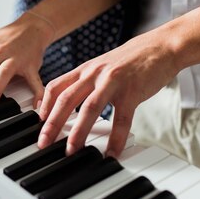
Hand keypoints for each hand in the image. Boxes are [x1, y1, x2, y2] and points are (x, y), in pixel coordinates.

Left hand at [37, 27, 179, 157]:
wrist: (161, 45)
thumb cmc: (132, 59)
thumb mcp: (102, 66)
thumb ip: (87, 81)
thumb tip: (72, 101)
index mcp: (85, 69)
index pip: (56, 87)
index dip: (44, 106)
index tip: (38, 124)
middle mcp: (94, 73)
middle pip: (66, 99)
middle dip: (52, 124)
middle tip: (43, 143)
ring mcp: (112, 81)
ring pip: (89, 108)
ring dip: (78, 132)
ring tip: (71, 151)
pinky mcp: (132, 91)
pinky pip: (121, 119)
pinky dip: (115, 138)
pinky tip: (112, 153)